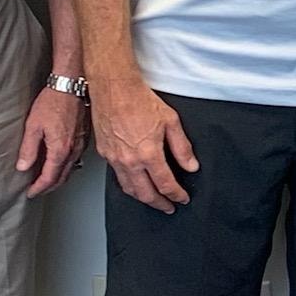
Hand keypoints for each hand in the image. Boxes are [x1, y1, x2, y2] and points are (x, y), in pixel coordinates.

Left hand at [17, 83, 86, 197]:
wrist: (71, 85)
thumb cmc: (54, 101)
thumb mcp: (33, 125)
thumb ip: (28, 149)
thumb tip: (23, 166)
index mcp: (60, 150)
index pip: (49, 178)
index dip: (38, 188)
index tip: (31, 192)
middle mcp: (73, 150)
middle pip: (62, 177)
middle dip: (49, 186)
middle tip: (38, 189)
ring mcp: (81, 144)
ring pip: (71, 168)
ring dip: (58, 177)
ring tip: (47, 178)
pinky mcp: (85, 136)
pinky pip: (76, 158)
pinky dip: (67, 166)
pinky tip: (60, 161)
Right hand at [91, 81, 197, 212]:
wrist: (114, 88)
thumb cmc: (139, 100)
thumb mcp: (170, 121)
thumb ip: (182, 147)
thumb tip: (191, 166)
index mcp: (148, 154)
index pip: (166, 184)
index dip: (176, 195)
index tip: (182, 199)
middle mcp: (129, 161)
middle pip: (146, 194)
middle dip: (159, 204)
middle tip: (168, 207)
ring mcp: (114, 159)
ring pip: (129, 189)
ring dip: (143, 198)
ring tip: (153, 200)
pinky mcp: (104, 154)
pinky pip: (118, 177)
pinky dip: (129, 186)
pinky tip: (135, 183)